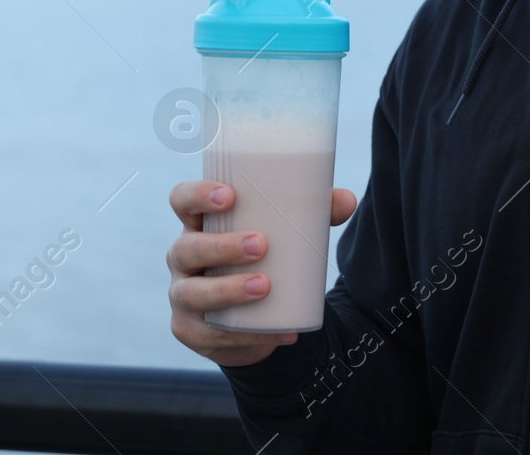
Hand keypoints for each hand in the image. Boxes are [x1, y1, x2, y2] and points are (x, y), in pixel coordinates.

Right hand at [166, 179, 357, 367]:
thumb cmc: (265, 258)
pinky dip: (249, 334)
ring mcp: (183, 295)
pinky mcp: (191, 330)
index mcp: (200, 224)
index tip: (229, 196)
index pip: (182, 200)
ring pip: (192, 292)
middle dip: (221, 246)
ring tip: (265, 286)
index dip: (196, 195)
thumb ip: (315, 214)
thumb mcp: (285, 234)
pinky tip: (278, 332)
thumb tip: (347, 201)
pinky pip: (211, 333)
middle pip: (187, 247)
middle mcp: (184, 257)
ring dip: (228, 290)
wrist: (254, 317)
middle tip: (262, 245)